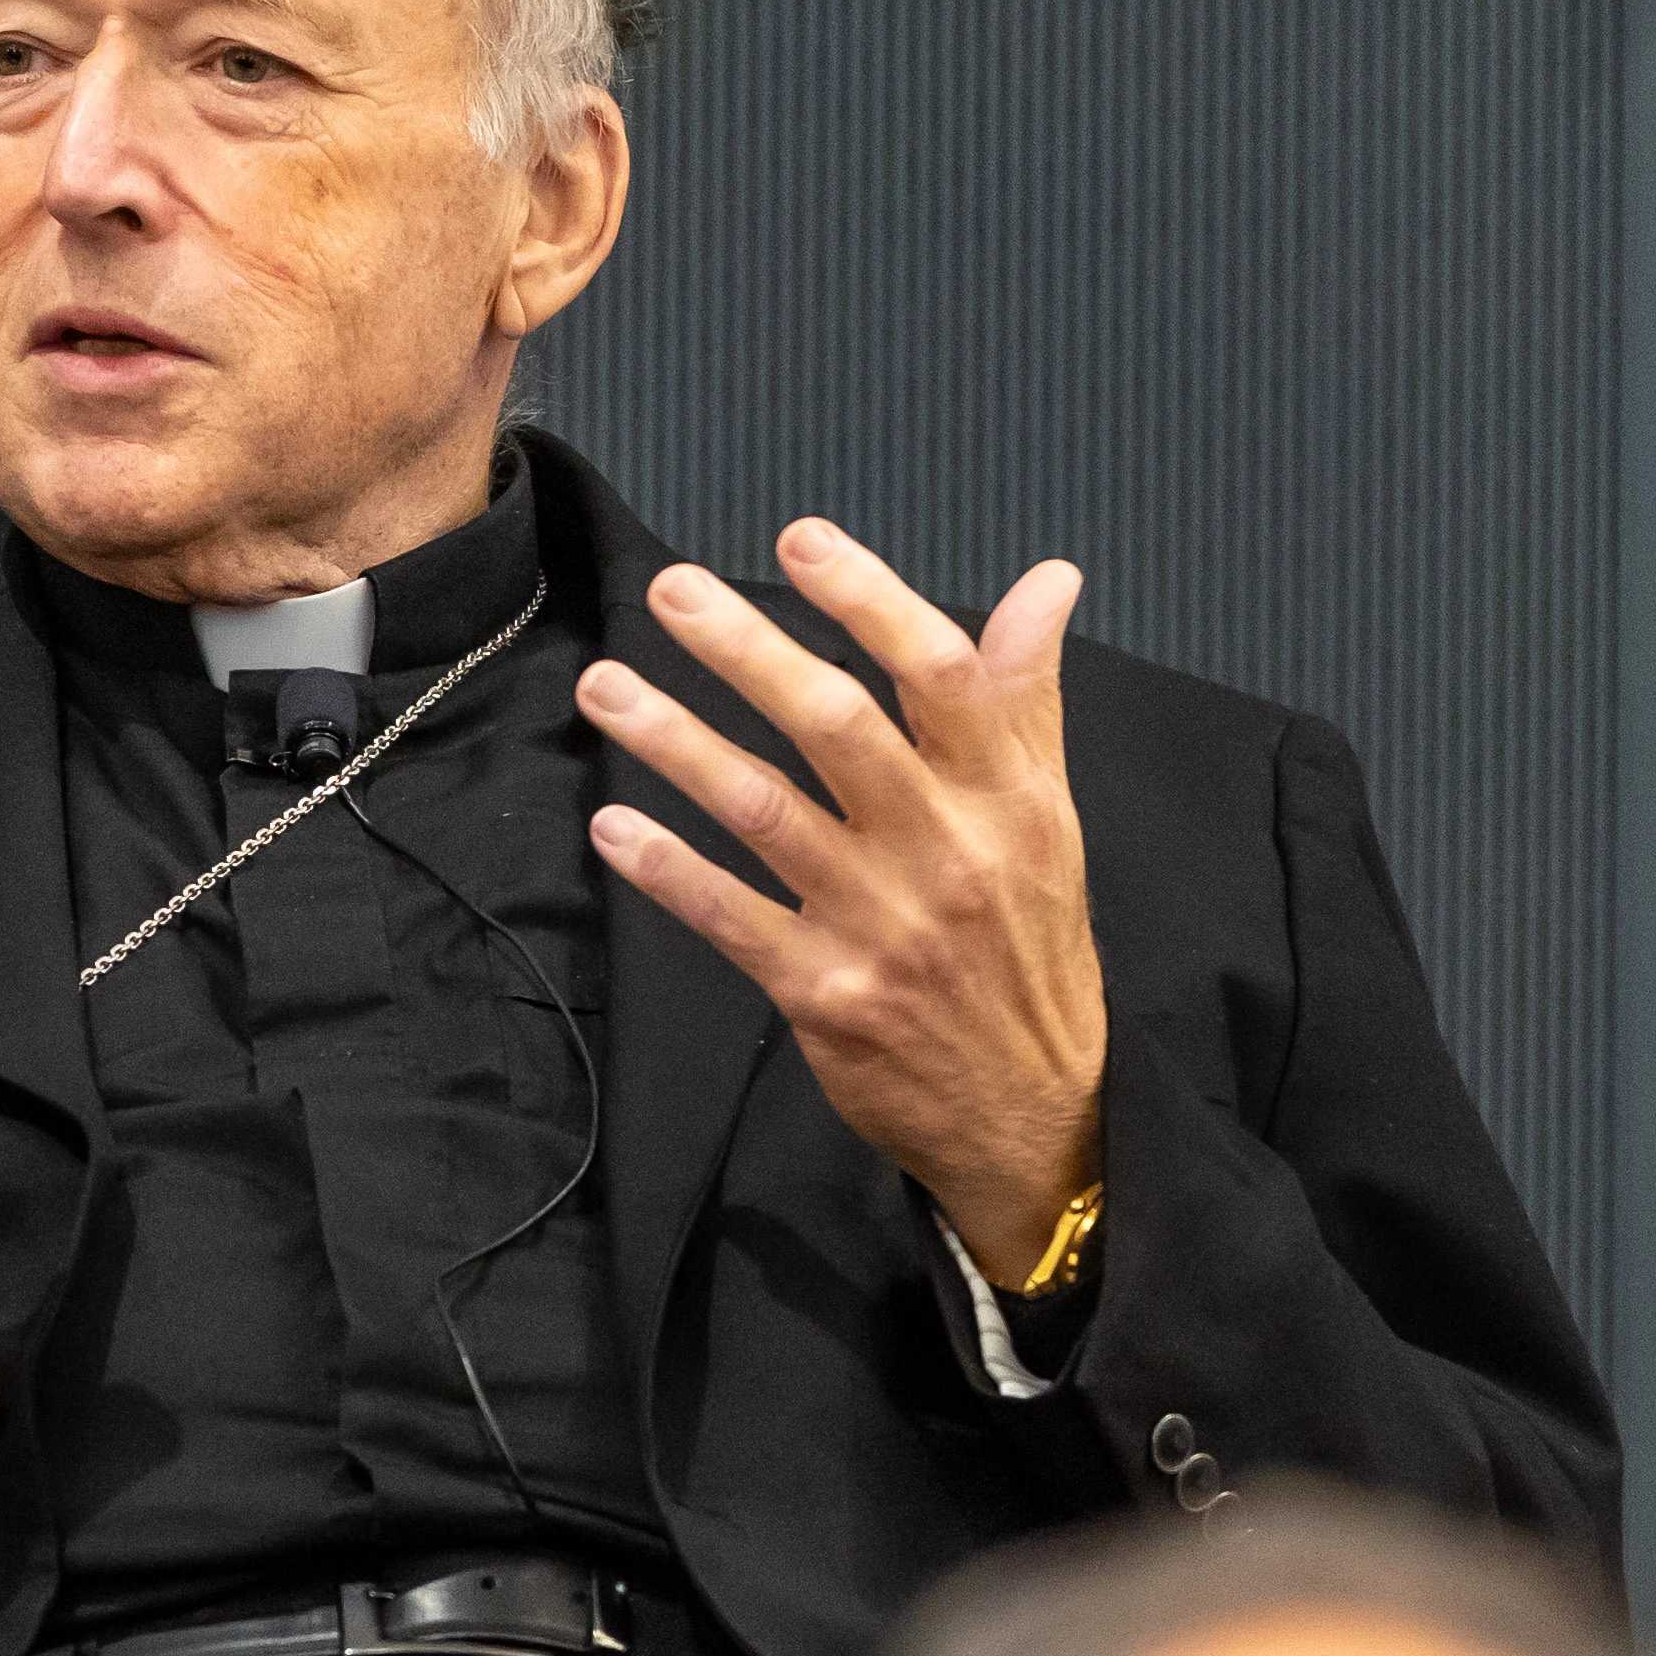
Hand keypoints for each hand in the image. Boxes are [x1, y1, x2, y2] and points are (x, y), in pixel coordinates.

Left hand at [573, 519, 1104, 1278]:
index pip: (941, 675)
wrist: (1035, 1115)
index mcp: (1005, 799)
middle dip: (746, 651)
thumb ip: (1027, 698)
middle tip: (671, 590)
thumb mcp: (1050, 820)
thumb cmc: (1030, 947)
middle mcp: (945, 853)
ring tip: (605, 684)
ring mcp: (880, 925)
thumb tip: (1047, 582)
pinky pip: (729, 916)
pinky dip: (667, 869)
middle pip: (837, 727)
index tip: (800, 539)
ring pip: (763, 810)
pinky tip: (611, 824)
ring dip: (675, 741)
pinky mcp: (824, 993)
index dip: (870, 599)